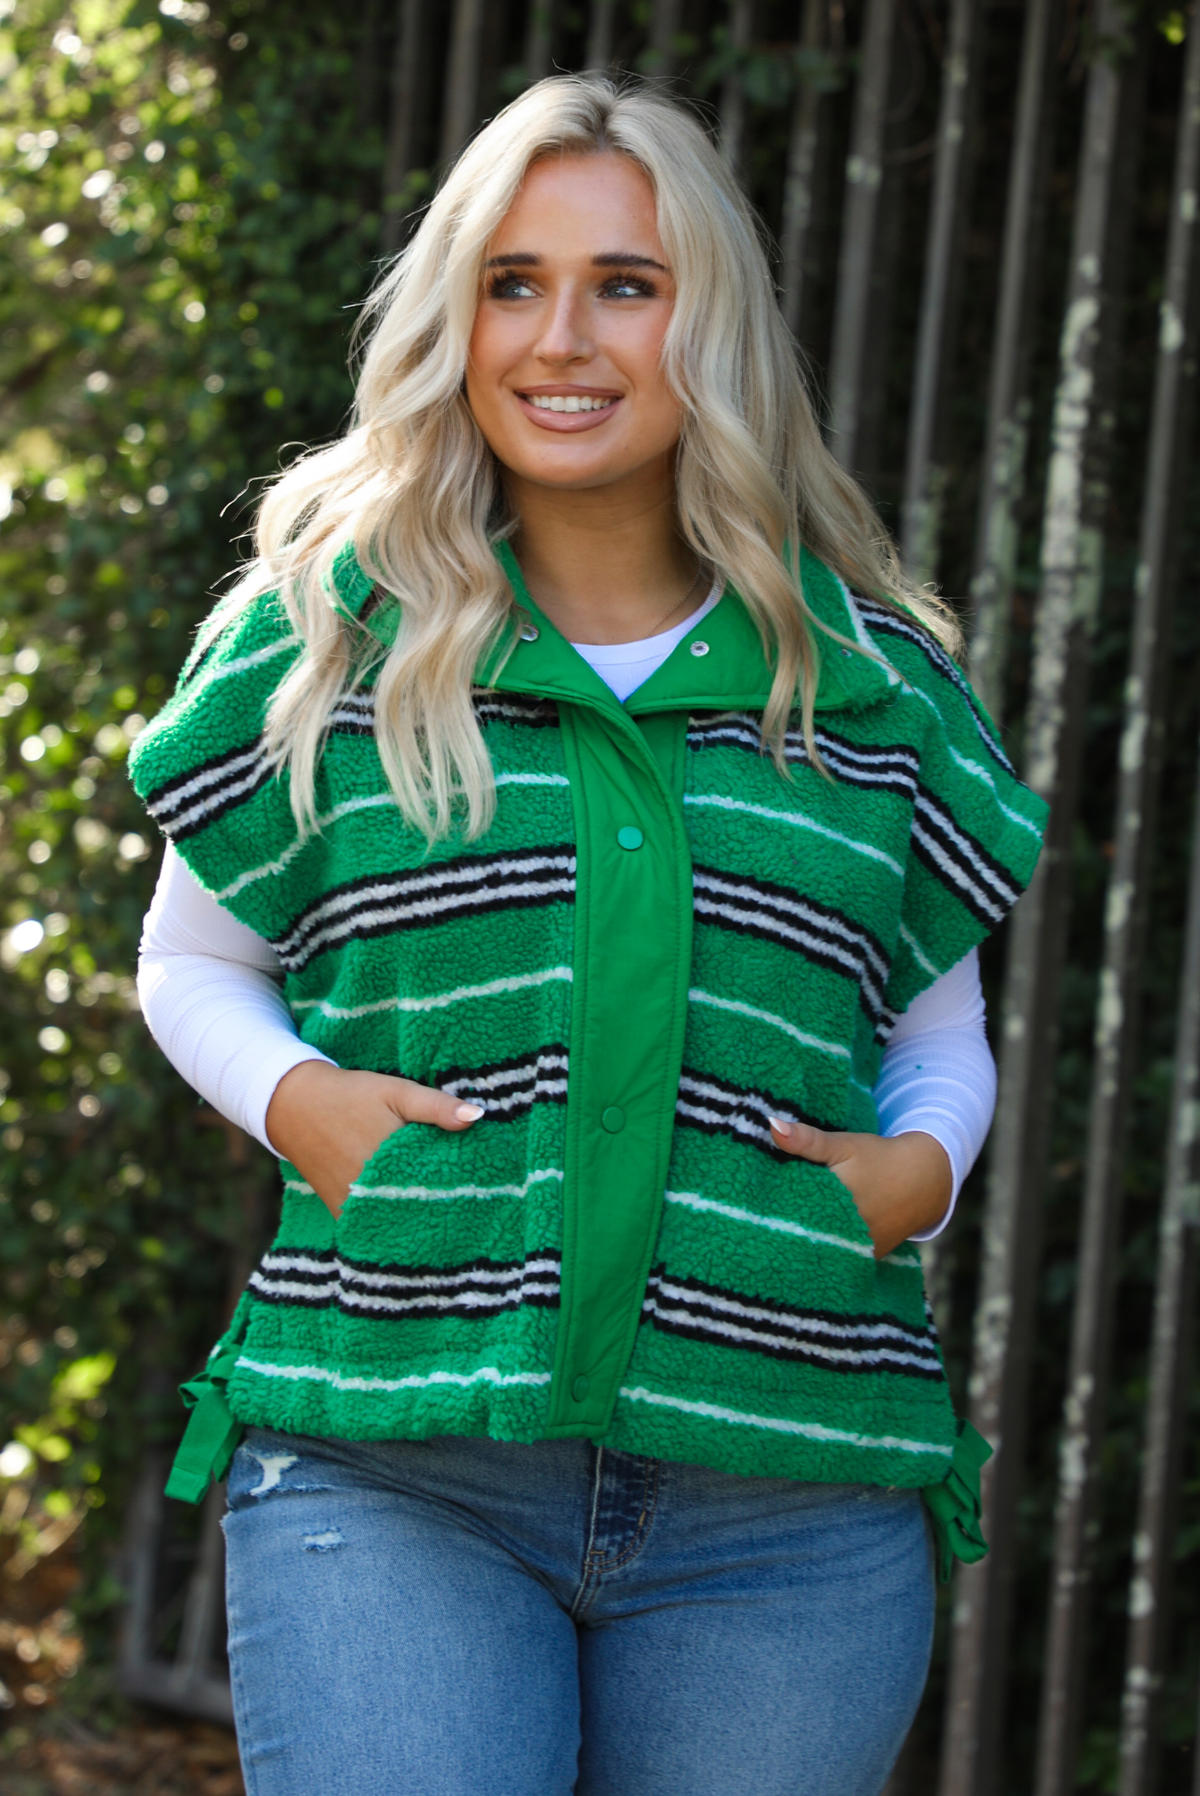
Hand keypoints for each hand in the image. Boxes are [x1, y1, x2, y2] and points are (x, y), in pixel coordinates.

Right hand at [265, 1060, 482, 1219]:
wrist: (295, 1105)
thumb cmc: (352, 1095)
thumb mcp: (396, 1091)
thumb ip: (436, 1107)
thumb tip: (477, 1118)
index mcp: (389, 1162)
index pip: (438, 1186)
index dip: (462, 1188)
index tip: (482, 1189)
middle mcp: (369, 1192)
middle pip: (419, 1208)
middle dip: (444, 1207)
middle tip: (471, 1204)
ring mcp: (352, 1207)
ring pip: (397, 1222)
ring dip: (420, 1219)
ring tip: (448, 1214)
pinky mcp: (340, 1213)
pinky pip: (374, 1227)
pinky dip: (393, 1224)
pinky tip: (413, 1217)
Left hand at [767, 1118, 951, 1259]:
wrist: (922, 1181)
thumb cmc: (878, 1159)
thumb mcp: (843, 1145)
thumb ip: (807, 1140)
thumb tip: (771, 1126)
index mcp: (833, 1207)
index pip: (787, 1213)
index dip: (765, 1209)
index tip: (745, 1205)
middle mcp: (845, 1235)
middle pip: (799, 1235)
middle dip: (776, 1228)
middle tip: (750, 1225)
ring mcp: (856, 1252)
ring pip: (816, 1249)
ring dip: (795, 1242)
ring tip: (765, 1237)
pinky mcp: (864, 1259)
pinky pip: (834, 1257)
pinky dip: (818, 1250)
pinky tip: (796, 1247)